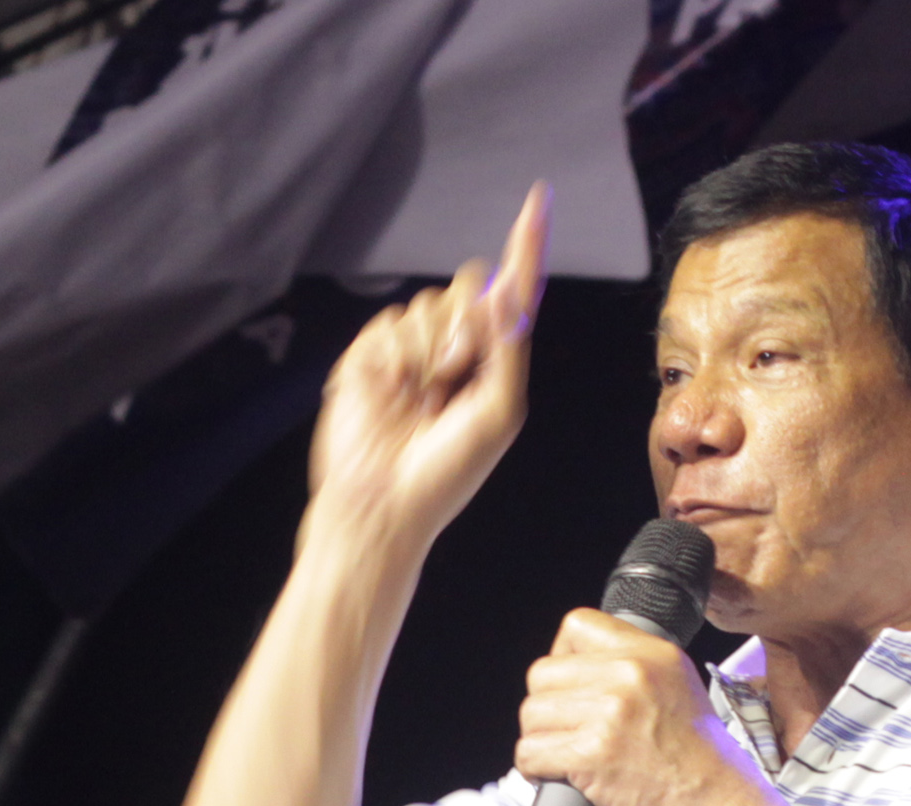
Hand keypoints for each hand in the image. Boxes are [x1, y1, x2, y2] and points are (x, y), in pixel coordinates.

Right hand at [305, 188, 546, 551]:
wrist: (383, 501)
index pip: (512, 292)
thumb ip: (507, 347)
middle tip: (456, 380)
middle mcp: (453, 346)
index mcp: (491, 361)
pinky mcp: (371, 352)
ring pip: (430, 304)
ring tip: (421, 401)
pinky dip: (398, 359)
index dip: (525, 245)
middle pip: (469, 286)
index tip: (539, 199)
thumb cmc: (446, 473)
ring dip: (433, 352)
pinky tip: (390, 396)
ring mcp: (410, 348)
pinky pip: (392, 323)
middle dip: (469, 325)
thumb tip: (505, 290)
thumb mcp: (498, 412)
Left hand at [512, 608, 773, 805]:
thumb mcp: (680, 691)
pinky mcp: (592, 754)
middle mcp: (631, 673)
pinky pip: (530, 752)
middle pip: (543, 673)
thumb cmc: (702, 766)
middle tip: (566, 734)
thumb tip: (580, 671)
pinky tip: (556, 778)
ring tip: (565, 759)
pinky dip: (535, 770)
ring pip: (532, 714)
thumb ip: (636, 672)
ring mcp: (610, 712)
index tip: (570, 689)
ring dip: (540, 742)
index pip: (577, 625)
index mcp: (654, 653)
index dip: (562, 658)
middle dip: (546, 709)